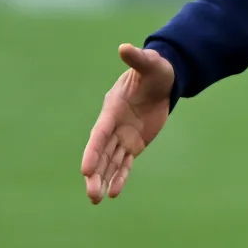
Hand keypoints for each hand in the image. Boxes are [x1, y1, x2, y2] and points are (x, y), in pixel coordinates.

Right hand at [80, 44, 174, 203]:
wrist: (162, 81)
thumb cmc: (155, 70)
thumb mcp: (150, 64)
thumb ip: (138, 59)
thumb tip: (126, 47)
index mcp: (113, 109)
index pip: (100, 134)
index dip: (93, 151)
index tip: (85, 170)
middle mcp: (114, 126)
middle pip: (101, 153)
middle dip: (95, 172)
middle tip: (91, 193)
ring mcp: (122, 136)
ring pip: (110, 162)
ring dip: (104, 179)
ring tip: (96, 199)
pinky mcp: (134, 144)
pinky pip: (125, 163)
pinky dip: (120, 177)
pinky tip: (114, 192)